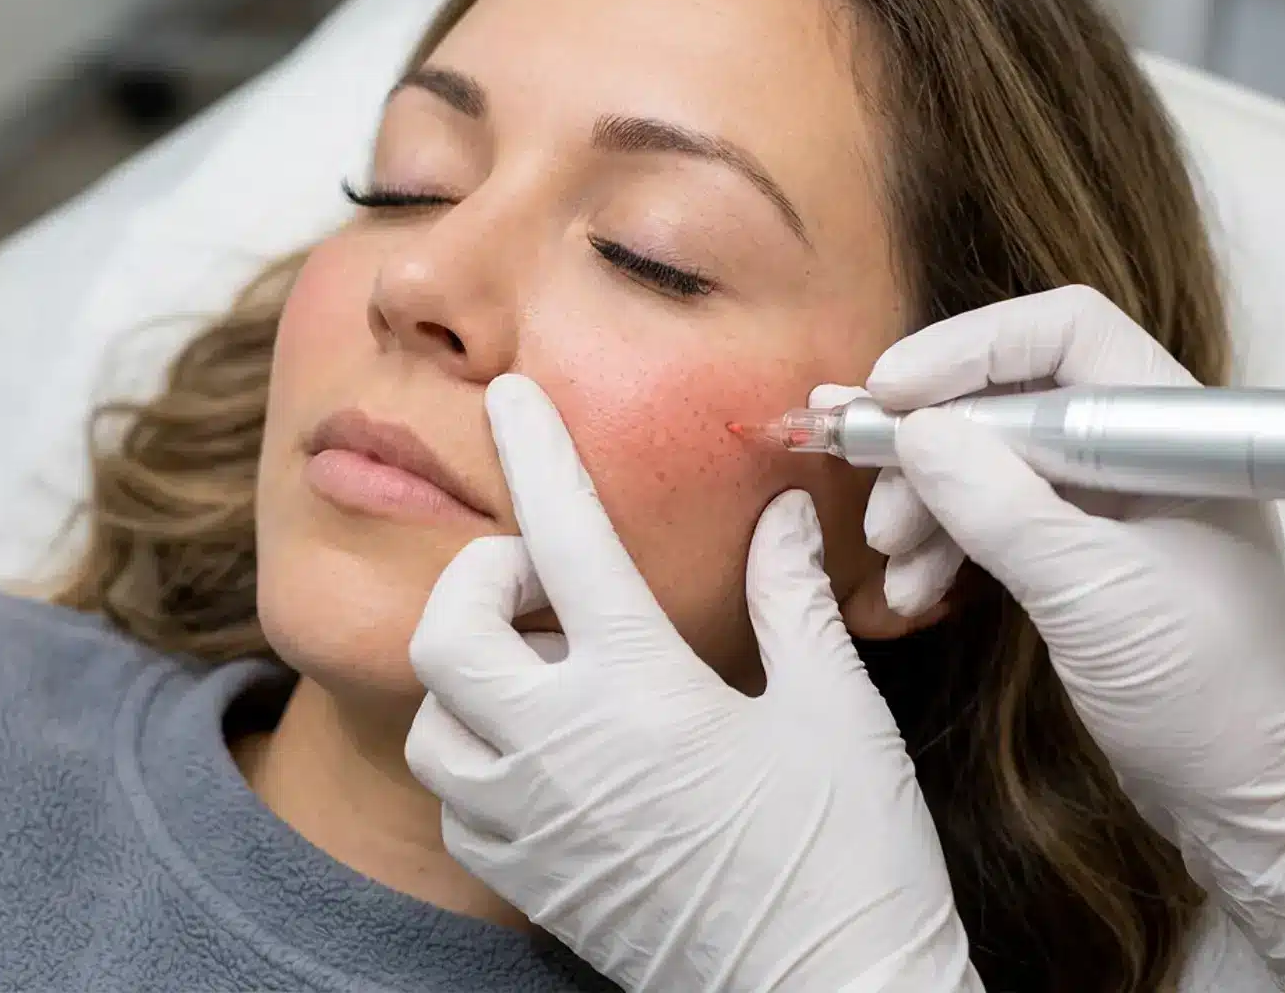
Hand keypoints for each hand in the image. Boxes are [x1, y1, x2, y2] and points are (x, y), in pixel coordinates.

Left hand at [405, 374, 982, 992]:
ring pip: (436, 723)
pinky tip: (545, 753)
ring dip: (472, 679)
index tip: (512, 399)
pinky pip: (461, 807)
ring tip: (544, 671)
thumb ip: (792, 602)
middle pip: (448, 632)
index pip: (567, 540)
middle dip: (478, 582)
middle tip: (545, 586)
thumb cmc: (848, 859)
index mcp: (645, 689)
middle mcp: (567, 751)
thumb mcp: (837, 712)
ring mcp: (539, 825)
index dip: (537, 454)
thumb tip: (782, 517)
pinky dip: (481, 762)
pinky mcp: (535, 884)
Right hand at [856, 286, 1284, 991]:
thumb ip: (999, 505)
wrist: (1251, 798)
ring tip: (891, 556)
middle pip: (1011, 395)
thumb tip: (914, 430)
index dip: (969, 347)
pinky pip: (998, 518)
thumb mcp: (1093, 592)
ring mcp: (1111, 503)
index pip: (1063, 333)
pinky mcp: (1085, 555)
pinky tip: (914, 588)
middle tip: (863, 477)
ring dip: (928, 498)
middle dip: (931, 437)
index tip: (889, 393)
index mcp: (1169, 428)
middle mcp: (1138, 449)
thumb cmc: (1205, 691)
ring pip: (992, 460)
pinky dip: (948, 543)